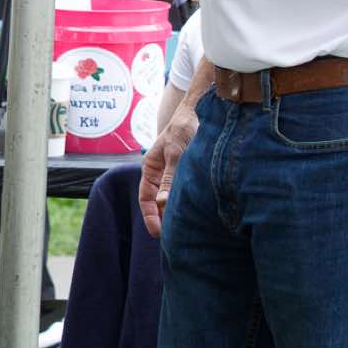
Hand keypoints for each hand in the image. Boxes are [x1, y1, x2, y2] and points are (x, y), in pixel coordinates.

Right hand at [140, 103, 198, 237]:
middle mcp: (162, 174)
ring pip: (174, 198)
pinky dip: (190, 203)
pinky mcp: (191, 174)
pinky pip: (187, 192)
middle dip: (165, 219)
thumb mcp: (177, 153)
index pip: (145, 198)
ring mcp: (176, 174)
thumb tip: (164, 203)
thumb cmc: (184, 127)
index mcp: (151, 169)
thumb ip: (171, 178)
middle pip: (159, 202)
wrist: (202, 109)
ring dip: (179, 211)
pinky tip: (200, 213)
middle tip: (175, 237)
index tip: (158, 233)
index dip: (150, 217)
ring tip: (188, 228)